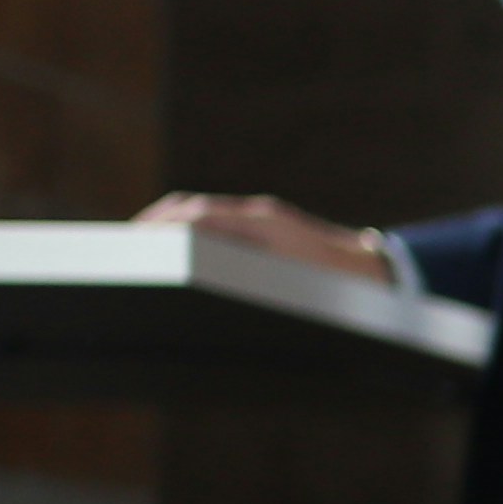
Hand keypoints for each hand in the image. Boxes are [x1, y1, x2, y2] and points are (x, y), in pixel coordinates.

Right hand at [136, 191, 394, 282]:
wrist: (379, 275)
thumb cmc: (340, 292)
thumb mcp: (294, 294)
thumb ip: (250, 285)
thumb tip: (206, 270)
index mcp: (263, 225)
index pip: (198, 217)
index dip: (162, 229)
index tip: (133, 244)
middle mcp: (259, 216)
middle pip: (190, 209)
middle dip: (155, 226)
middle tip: (123, 250)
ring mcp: (262, 220)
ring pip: (201, 214)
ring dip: (169, 229)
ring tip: (140, 254)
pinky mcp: (265, 229)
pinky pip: (218, 225)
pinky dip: (190, 236)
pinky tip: (176, 261)